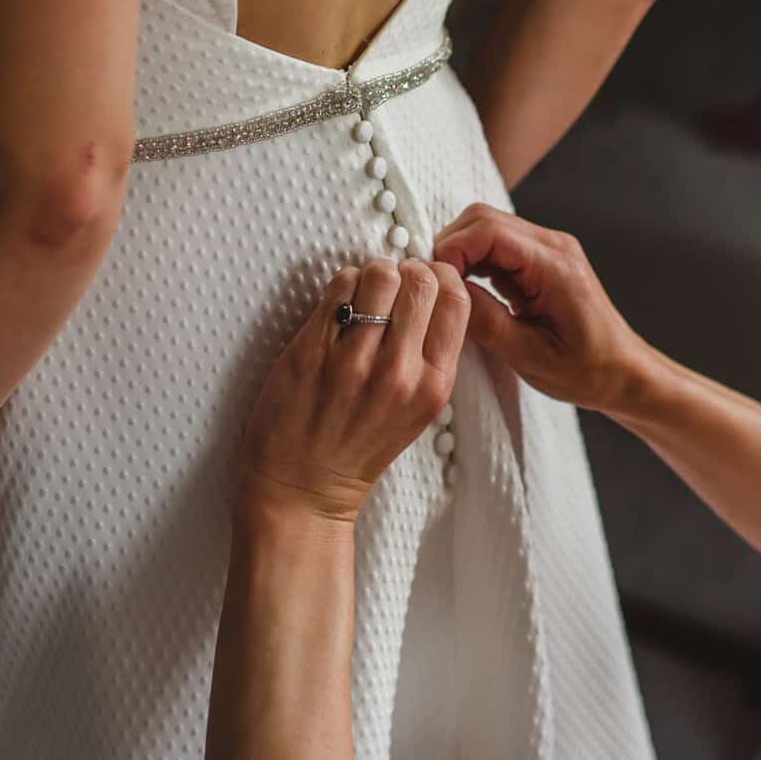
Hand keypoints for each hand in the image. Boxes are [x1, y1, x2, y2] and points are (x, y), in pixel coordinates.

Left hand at [236, 259, 470, 525]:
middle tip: (393, 283)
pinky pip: (338, 288)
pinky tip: (339, 304)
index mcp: (434, 386)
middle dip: (408, 270)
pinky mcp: (312, 352)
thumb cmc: (359, 449)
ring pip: (379, 275)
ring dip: (373, 273)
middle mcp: (399, 372)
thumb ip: (429, 358)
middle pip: (421, 281)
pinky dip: (342, 284)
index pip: (456, 301)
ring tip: (364, 291)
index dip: (441, 278)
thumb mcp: (417, 412)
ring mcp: (353, 361)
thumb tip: (431, 294)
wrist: (303, 489)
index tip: (426, 280)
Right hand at [432, 204, 649, 413]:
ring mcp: (547, 248)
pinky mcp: (540, 258)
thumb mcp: (530, 357)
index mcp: (556, 266)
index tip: (435, 286)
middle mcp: (553, 246)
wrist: (623, 372)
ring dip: (460, 254)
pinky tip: (470, 293)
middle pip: (482, 219)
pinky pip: (496, 244)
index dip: (451, 251)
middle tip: (437, 290)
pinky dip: (473, 262)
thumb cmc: (587, 370)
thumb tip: (445, 293)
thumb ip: (485, 321)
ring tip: (452, 295)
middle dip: (450, 248)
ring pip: (485, 227)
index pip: (488, 231)